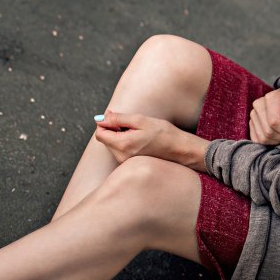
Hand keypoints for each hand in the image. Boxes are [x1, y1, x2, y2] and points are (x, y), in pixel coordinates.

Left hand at [93, 110, 207, 170]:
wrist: (180, 149)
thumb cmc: (163, 133)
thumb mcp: (140, 120)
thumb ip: (118, 119)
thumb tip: (101, 118)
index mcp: (123, 145)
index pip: (100, 133)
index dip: (105, 122)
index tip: (116, 116)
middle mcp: (121, 157)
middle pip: (105, 139)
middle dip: (112, 128)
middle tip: (129, 122)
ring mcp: (125, 162)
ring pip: (112, 144)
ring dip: (118, 135)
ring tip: (136, 131)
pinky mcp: (130, 164)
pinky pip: (119, 150)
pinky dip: (124, 141)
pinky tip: (138, 139)